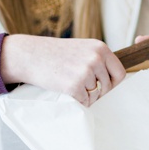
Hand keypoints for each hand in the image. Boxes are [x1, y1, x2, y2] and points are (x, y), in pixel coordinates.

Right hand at [0, 34, 127, 105]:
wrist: (29, 55)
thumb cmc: (53, 53)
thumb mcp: (80, 48)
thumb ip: (97, 59)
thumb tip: (112, 81)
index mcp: (100, 47)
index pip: (120, 73)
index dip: (112, 83)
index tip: (102, 85)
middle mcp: (95, 58)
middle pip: (108, 86)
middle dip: (97, 91)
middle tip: (80, 86)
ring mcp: (85, 72)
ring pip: (96, 95)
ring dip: (85, 96)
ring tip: (69, 85)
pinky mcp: (74, 86)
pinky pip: (84, 102)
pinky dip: (76, 100)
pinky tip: (64, 90)